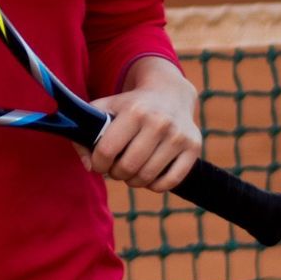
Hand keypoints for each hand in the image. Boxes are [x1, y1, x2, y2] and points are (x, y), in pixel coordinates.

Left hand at [87, 55, 202, 192]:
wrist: (170, 93)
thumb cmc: (131, 105)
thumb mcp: (105, 108)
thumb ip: (87, 134)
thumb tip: (89, 166)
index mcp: (134, 111)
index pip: (107, 150)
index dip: (97, 163)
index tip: (99, 163)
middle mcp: (158, 122)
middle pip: (127, 167)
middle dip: (115, 173)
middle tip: (115, 168)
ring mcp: (178, 136)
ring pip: (147, 177)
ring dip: (133, 181)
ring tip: (130, 171)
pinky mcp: (193, 148)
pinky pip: (170, 182)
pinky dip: (155, 186)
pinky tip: (149, 175)